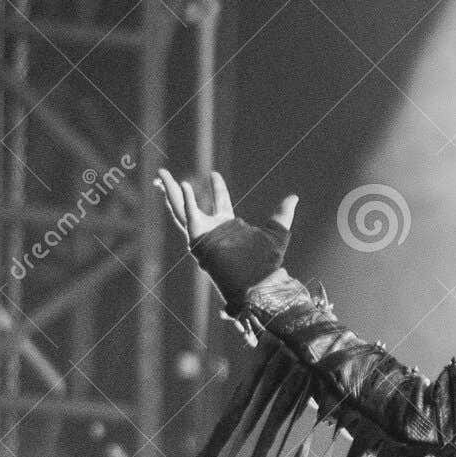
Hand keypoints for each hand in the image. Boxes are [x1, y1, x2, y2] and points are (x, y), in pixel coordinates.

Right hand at [155, 168, 298, 307]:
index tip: (214, 173)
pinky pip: (189, 217)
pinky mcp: (199, 240)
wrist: (258, 283)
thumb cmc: (266, 264)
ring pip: (180, 210)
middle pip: (188, 205)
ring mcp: (203, 235)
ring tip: (161, 175)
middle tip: (165, 174)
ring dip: (170, 192)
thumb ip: (282, 214)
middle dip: (176, 189)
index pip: (219, 202)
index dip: (216, 187)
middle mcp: (212, 230)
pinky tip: (182, 185)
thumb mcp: (277, 233)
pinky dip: (186, 201)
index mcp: (228, 227)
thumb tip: (294, 197)